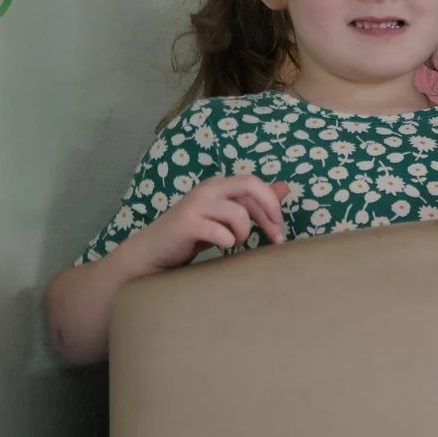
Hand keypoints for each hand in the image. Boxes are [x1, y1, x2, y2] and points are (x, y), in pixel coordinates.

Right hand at [135, 175, 293, 269]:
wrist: (153, 252)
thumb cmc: (193, 234)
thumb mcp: (226, 216)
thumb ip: (252, 202)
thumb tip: (285, 187)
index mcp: (219, 185)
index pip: (256, 185)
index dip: (273, 206)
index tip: (279, 231)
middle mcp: (208, 189)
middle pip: (250, 185)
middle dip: (269, 211)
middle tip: (274, 236)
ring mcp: (195, 204)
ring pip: (239, 213)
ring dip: (243, 233)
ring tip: (232, 242)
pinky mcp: (186, 223)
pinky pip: (220, 232)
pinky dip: (227, 242)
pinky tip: (221, 246)